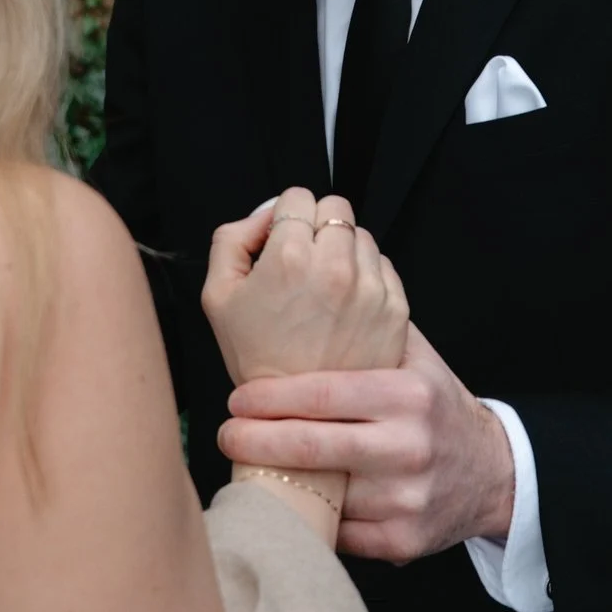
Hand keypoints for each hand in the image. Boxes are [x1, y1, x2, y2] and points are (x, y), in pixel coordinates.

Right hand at [202, 192, 409, 386]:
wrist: (299, 415)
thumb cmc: (255, 356)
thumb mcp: (217, 295)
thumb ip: (233, 238)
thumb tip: (267, 215)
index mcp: (290, 257)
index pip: (296, 197)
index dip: (283, 218)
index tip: (279, 246)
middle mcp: (336, 266)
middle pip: (334, 206)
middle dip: (315, 227)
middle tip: (302, 264)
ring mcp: (371, 286)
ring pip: (361, 235)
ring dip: (342, 250)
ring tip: (323, 290)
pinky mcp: (395, 306)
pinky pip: (382, 265)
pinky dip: (364, 276)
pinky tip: (343, 307)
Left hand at [218, 322, 516, 565]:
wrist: (494, 472)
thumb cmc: (438, 407)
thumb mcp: (416, 360)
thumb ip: (367, 332)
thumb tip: (303, 297)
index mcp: (408, 396)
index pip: (323, 395)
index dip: (271, 399)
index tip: (237, 401)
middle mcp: (409, 447)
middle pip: (313, 448)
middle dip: (256, 443)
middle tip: (226, 436)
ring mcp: (406, 499)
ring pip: (322, 496)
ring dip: (277, 485)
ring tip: (248, 469)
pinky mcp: (403, 542)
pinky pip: (339, 534)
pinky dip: (310, 520)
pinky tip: (288, 504)